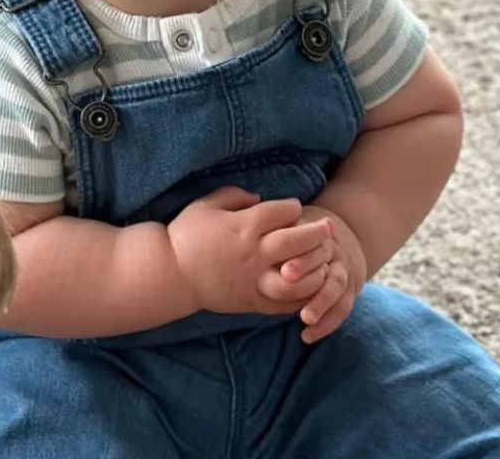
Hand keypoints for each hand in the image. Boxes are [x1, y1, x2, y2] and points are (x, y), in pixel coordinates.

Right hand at [167, 187, 332, 315]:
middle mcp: (253, 253)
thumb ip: (234, 195)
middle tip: (329, 229)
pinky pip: (284, 303)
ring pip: (297, 277)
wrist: (170, 275)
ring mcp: (254, 280)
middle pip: (297, 241)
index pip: (282, 212)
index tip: (294, 209)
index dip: (293, 208)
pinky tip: (309, 289)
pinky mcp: (252, 302)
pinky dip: (301, 297)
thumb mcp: (205, 205)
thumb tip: (259, 197)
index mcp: (243, 226)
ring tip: (323, 262)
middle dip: (317, 233)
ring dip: (315, 269)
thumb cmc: (186, 235)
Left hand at [277, 208, 365, 343]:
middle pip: (322, 258)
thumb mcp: (290, 220)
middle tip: (287, 280)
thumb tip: (250, 206)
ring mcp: (341, 270)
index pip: (310, 238)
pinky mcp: (347, 291)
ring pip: (336, 286)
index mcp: (314, 231)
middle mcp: (331, 250)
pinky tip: (307, 336)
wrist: (334, 237)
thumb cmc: (298, 229)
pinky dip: (327, 323)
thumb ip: (274, 220)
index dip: (299, 252)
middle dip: (306, 268)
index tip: (283, 269)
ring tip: (305, 319)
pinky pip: (342, 308)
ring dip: (321, 302)